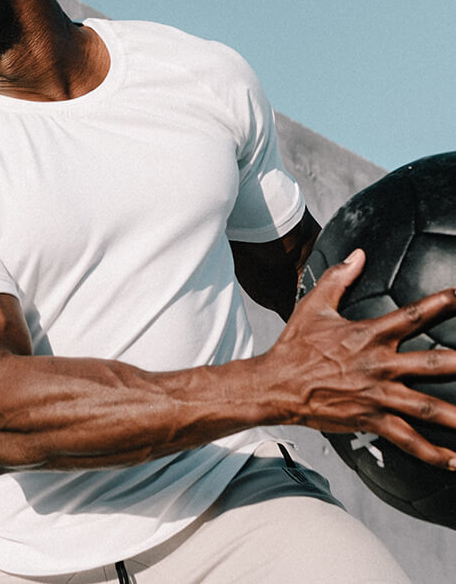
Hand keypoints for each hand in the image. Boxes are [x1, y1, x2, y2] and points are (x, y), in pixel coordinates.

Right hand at [263, 249, 455, 469]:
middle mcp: (379, 365)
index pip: (414, 314)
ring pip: (428, 407)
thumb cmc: (295, 346)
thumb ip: (338, 278)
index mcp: (369, 334)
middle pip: (435, 364)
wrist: (277, 385)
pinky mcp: (371, 420)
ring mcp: (377, 395)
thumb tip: (357, 254)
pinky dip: (433, 453)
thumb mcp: (314, 305)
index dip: (444, 303)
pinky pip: (407, 439)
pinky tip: (454, 461)